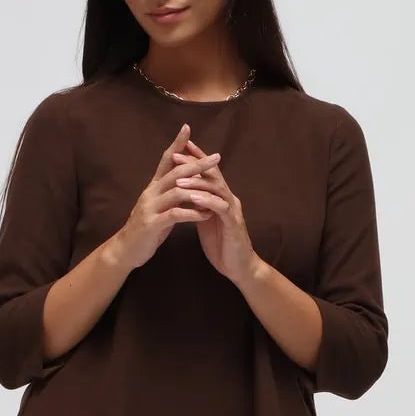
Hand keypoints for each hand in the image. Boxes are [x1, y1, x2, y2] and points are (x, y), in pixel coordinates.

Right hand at [115, 122, 221, 270]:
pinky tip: (206, 214)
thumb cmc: (146, 229)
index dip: (176, 144)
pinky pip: (175, 215)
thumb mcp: (158, 207)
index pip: (166, 160)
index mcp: (153, 187)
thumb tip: (186, 182)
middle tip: (216, 157)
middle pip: (175, 172)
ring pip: (176, 192)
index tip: (188, 128)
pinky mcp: (152, 224)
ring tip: (217, 190)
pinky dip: (193, 213)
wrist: (125, 250)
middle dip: (196, 163)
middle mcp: (150, 193)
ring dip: (199, 190)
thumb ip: (170, 194)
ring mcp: (150, 208)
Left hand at [170, 136, 260, 285]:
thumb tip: (184, 193)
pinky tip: (193, 198)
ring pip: (216, 189)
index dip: (195, 159)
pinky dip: (206, 201)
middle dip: (194, 164)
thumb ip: (198, 205)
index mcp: (221, 197)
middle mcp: (229, 199)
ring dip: (196, 183)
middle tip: (176, 155)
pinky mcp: (233, 224)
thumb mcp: (205, 221)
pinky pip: (220, 208)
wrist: (238, 267)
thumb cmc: (221, 244)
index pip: (208, 172)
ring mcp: (232, 210)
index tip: (178, 148)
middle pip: (212, 174)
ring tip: (179, 178)